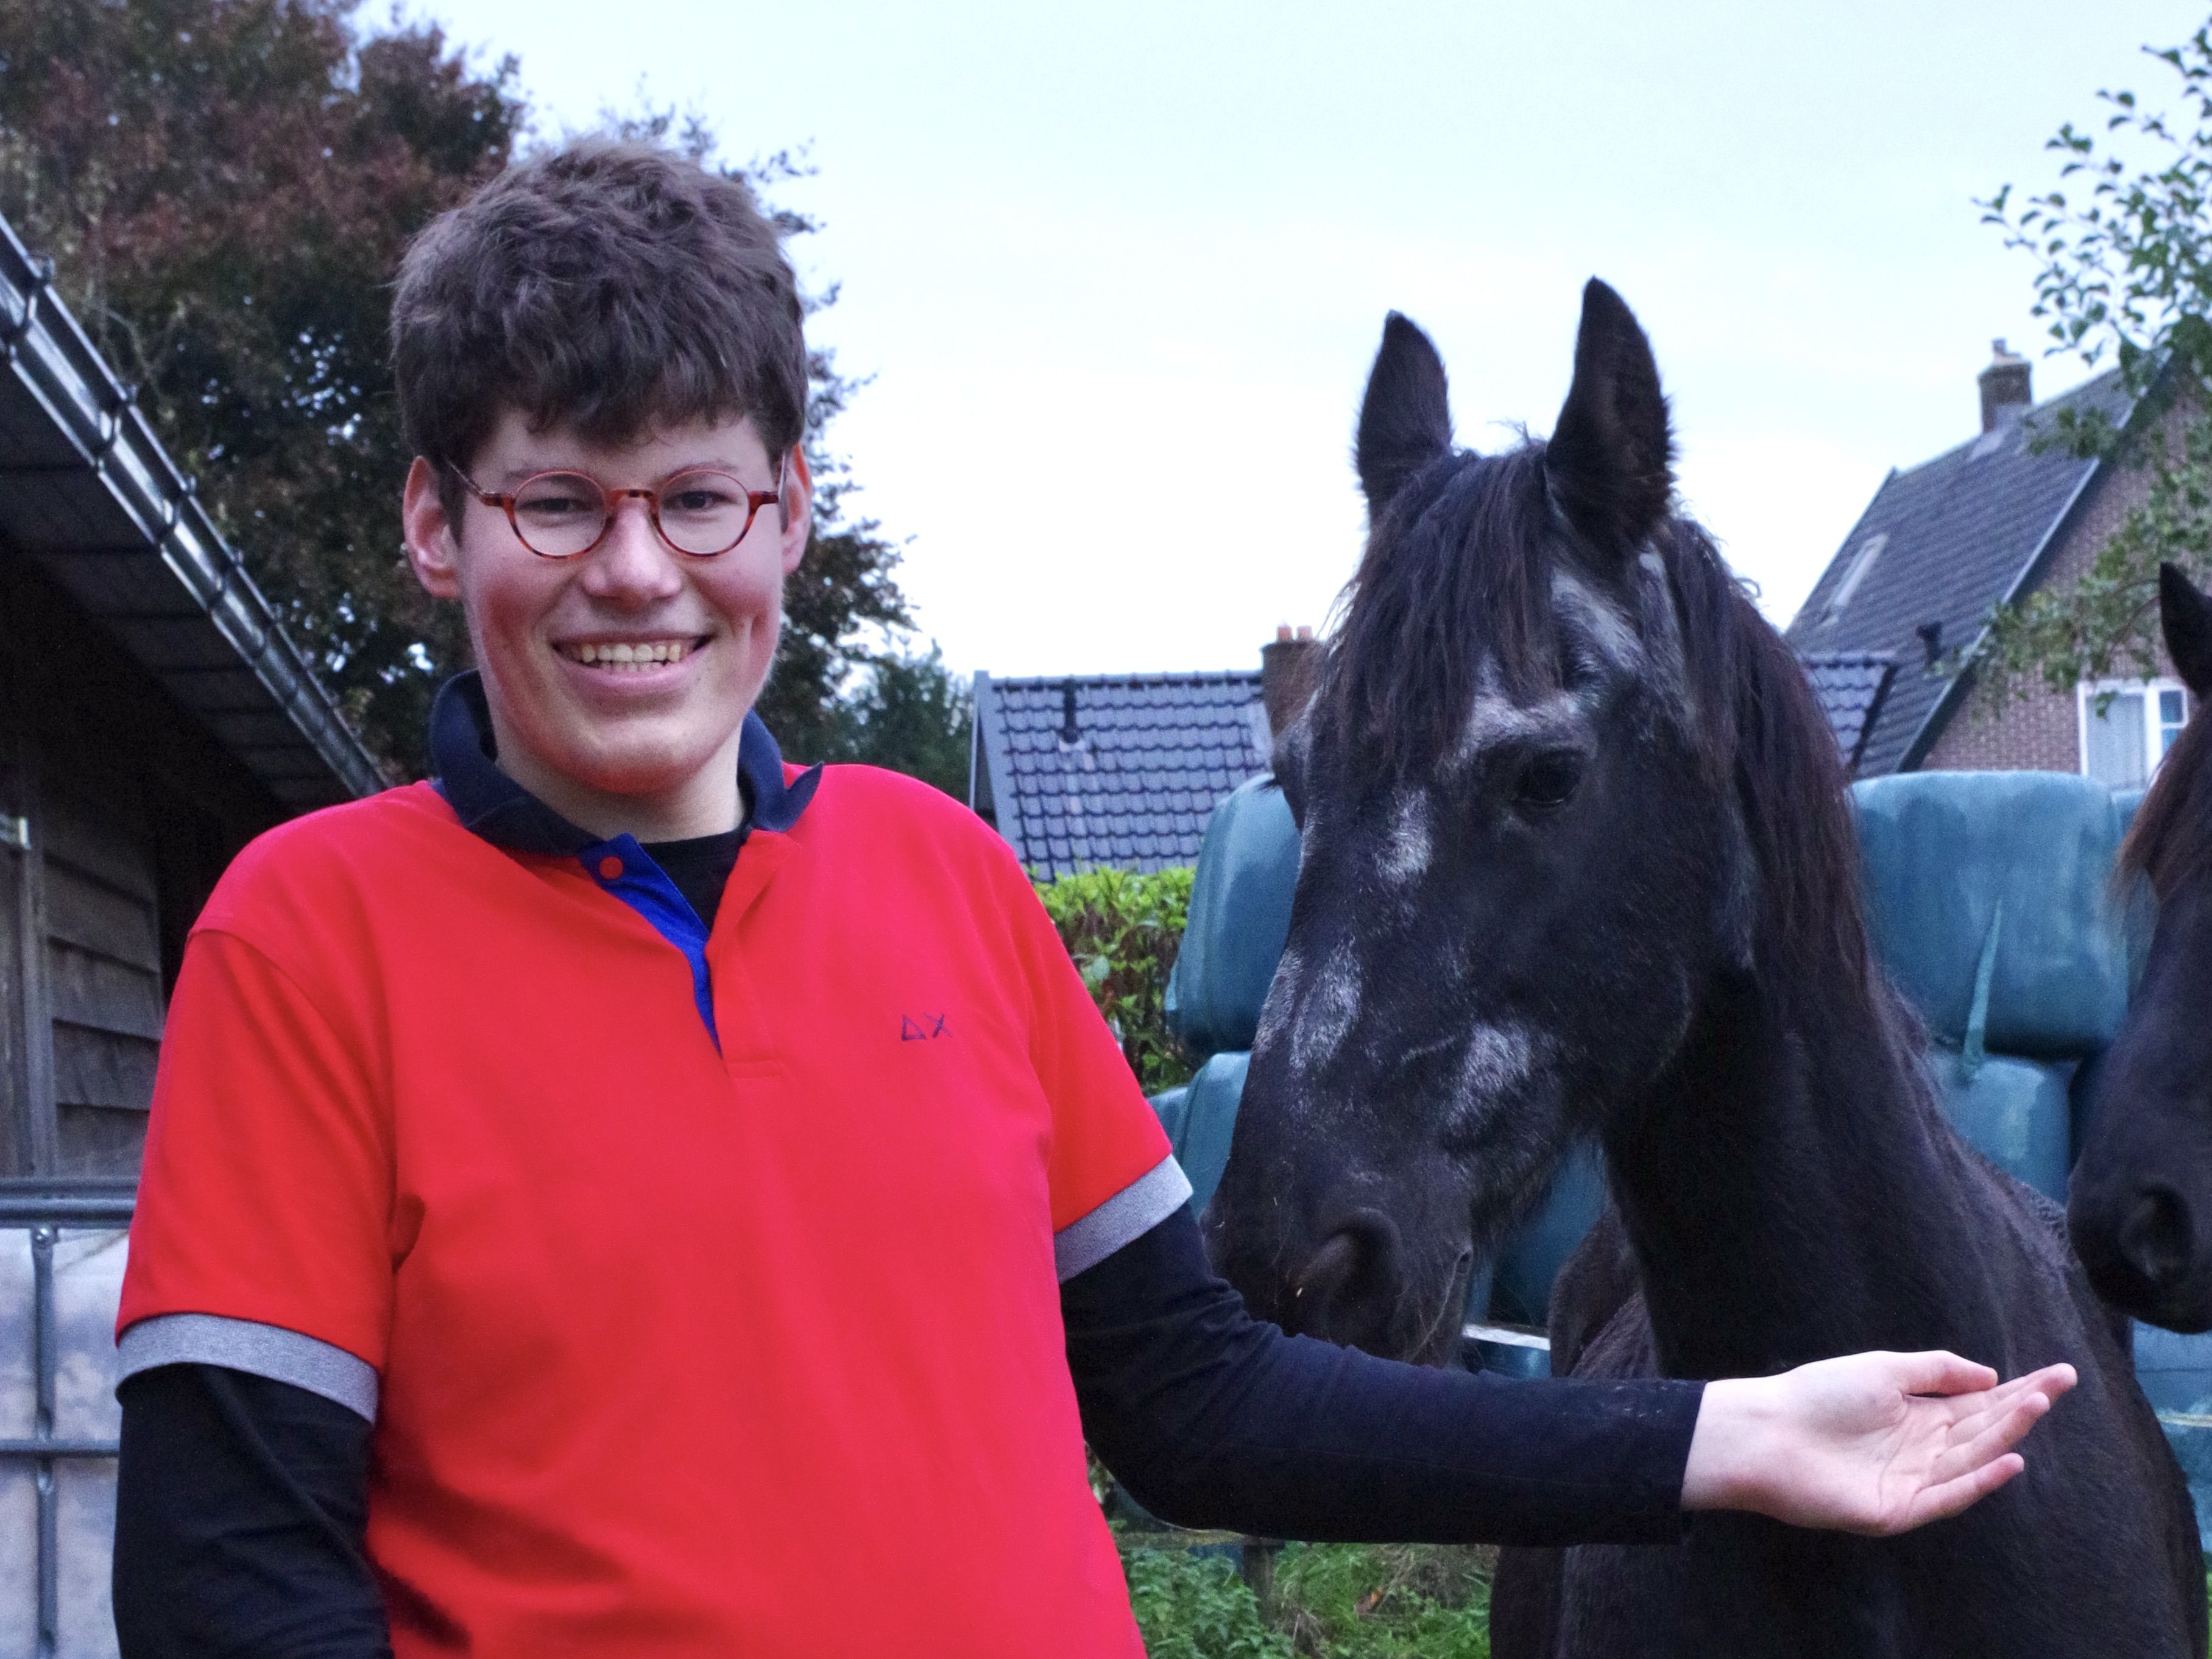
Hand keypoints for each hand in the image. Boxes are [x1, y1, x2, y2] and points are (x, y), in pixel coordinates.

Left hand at [1679, 1351, 2075, 1534]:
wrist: (1767, 1434)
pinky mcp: (1899, 1509)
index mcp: (1917, 1414)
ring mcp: (1913, 1480)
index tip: (2058, 1374)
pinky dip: (1979, 1482)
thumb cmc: (1818, 1396)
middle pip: (1983, 1429)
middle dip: (2023, 1407)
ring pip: (1972, 1459)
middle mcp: (1922, 1448)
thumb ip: (1936, 1371)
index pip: (1979, 1403)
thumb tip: (1991, 1376)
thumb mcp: (1882, 1370)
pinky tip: (2009, 1461)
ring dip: (2006, 1435)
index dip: (2018, 1390)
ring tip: (2036, 1406)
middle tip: (2061, 1384)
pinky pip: (1948, 1496)